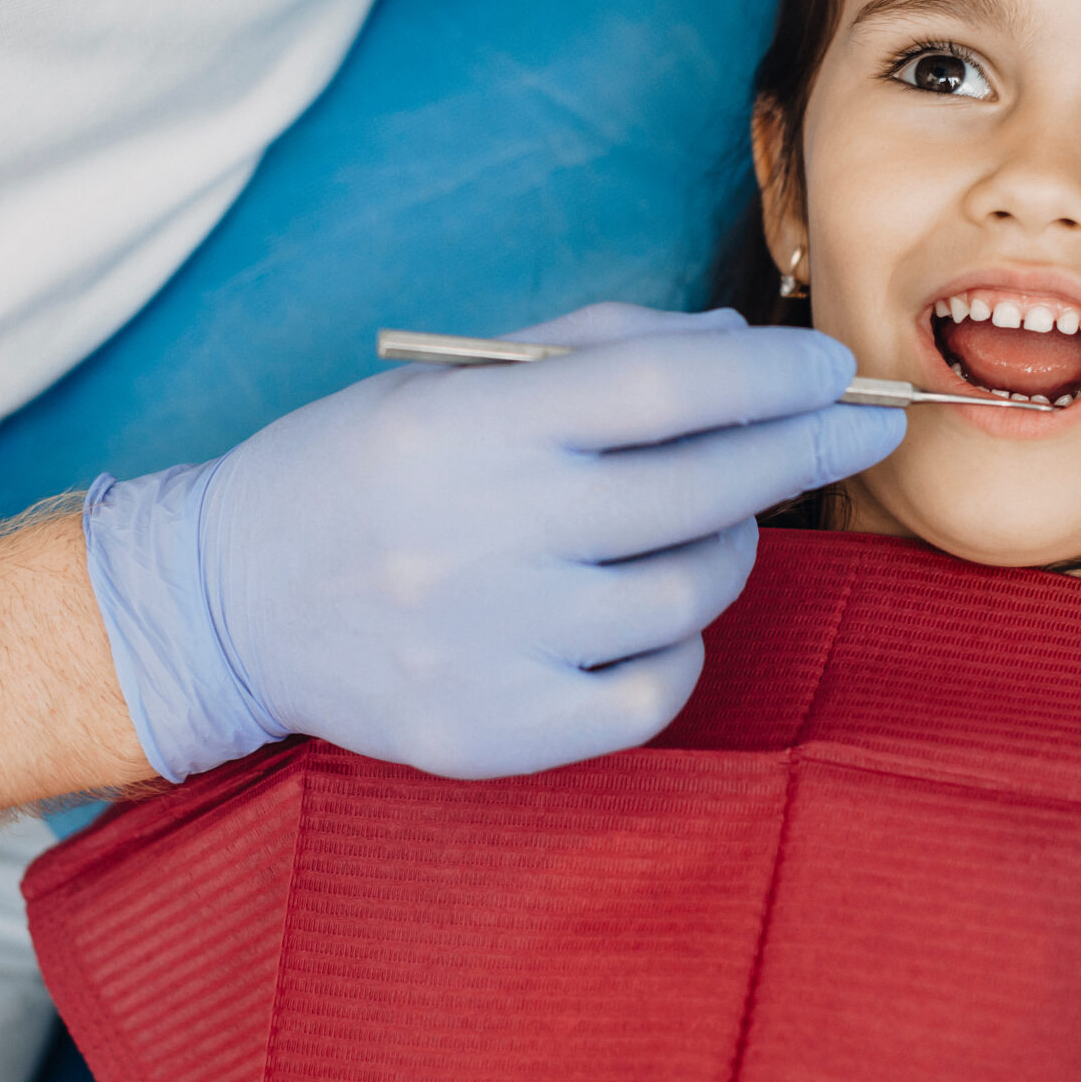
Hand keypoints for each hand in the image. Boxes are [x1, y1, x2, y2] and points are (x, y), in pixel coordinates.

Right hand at [80, 303, 902, 781]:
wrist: (228, 601)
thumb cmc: (359, 471)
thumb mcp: (454, 379)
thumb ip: (599, 351)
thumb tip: (746, 348)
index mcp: (465, 429)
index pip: (658, 391)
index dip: (768, 378)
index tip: (834, 369)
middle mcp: (478, 537)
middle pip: (697, 491)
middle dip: (798, 450)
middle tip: (852, 428)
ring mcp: (488, 645)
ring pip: (689, 596)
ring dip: (726, 548)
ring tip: (699, 524)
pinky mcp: (494, 733)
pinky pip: (653, 692)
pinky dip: (679, 647)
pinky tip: (650, 614)